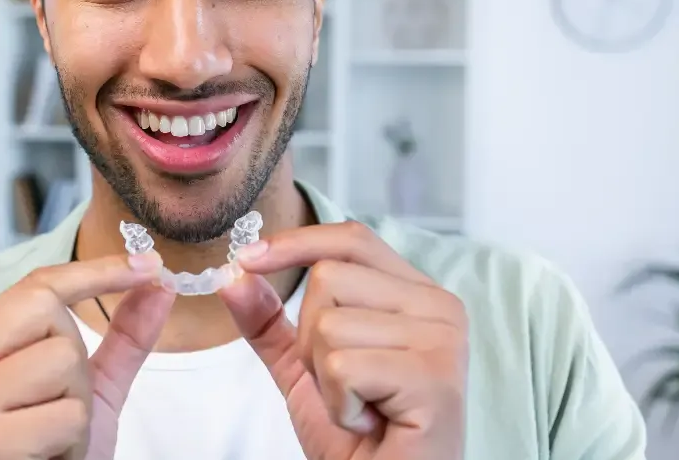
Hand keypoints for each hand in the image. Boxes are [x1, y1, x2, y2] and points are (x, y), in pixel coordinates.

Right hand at [0, 251, 173, 459]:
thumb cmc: (50, 453)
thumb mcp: (90, 389)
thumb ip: (122, 337)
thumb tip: (158, 282)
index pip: (35, 286)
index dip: (97, 271)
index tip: (148, 264)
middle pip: (48, 310)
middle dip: (76, 361)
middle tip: (58, 407)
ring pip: (62, 360)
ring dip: (77, 407)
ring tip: (50, 436)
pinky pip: (66, 415)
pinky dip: (73, 442)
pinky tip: (47, 457)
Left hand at [218, 222, 467, 459]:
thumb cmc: (357, 437)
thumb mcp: (303, 367)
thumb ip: (270, 320)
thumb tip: (235, 275)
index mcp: (417, 295)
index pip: (351, 240)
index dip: (296, 243)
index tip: (247, 258)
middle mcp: (440, 308)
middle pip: (330, 278)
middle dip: (311, 342)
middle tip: (345, 386)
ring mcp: (443, 341)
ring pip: (330, 325)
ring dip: (324, 380)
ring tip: (360, 406)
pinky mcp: (435, 378)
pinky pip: (343, 367)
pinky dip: (338, 405)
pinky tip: (369, 422)